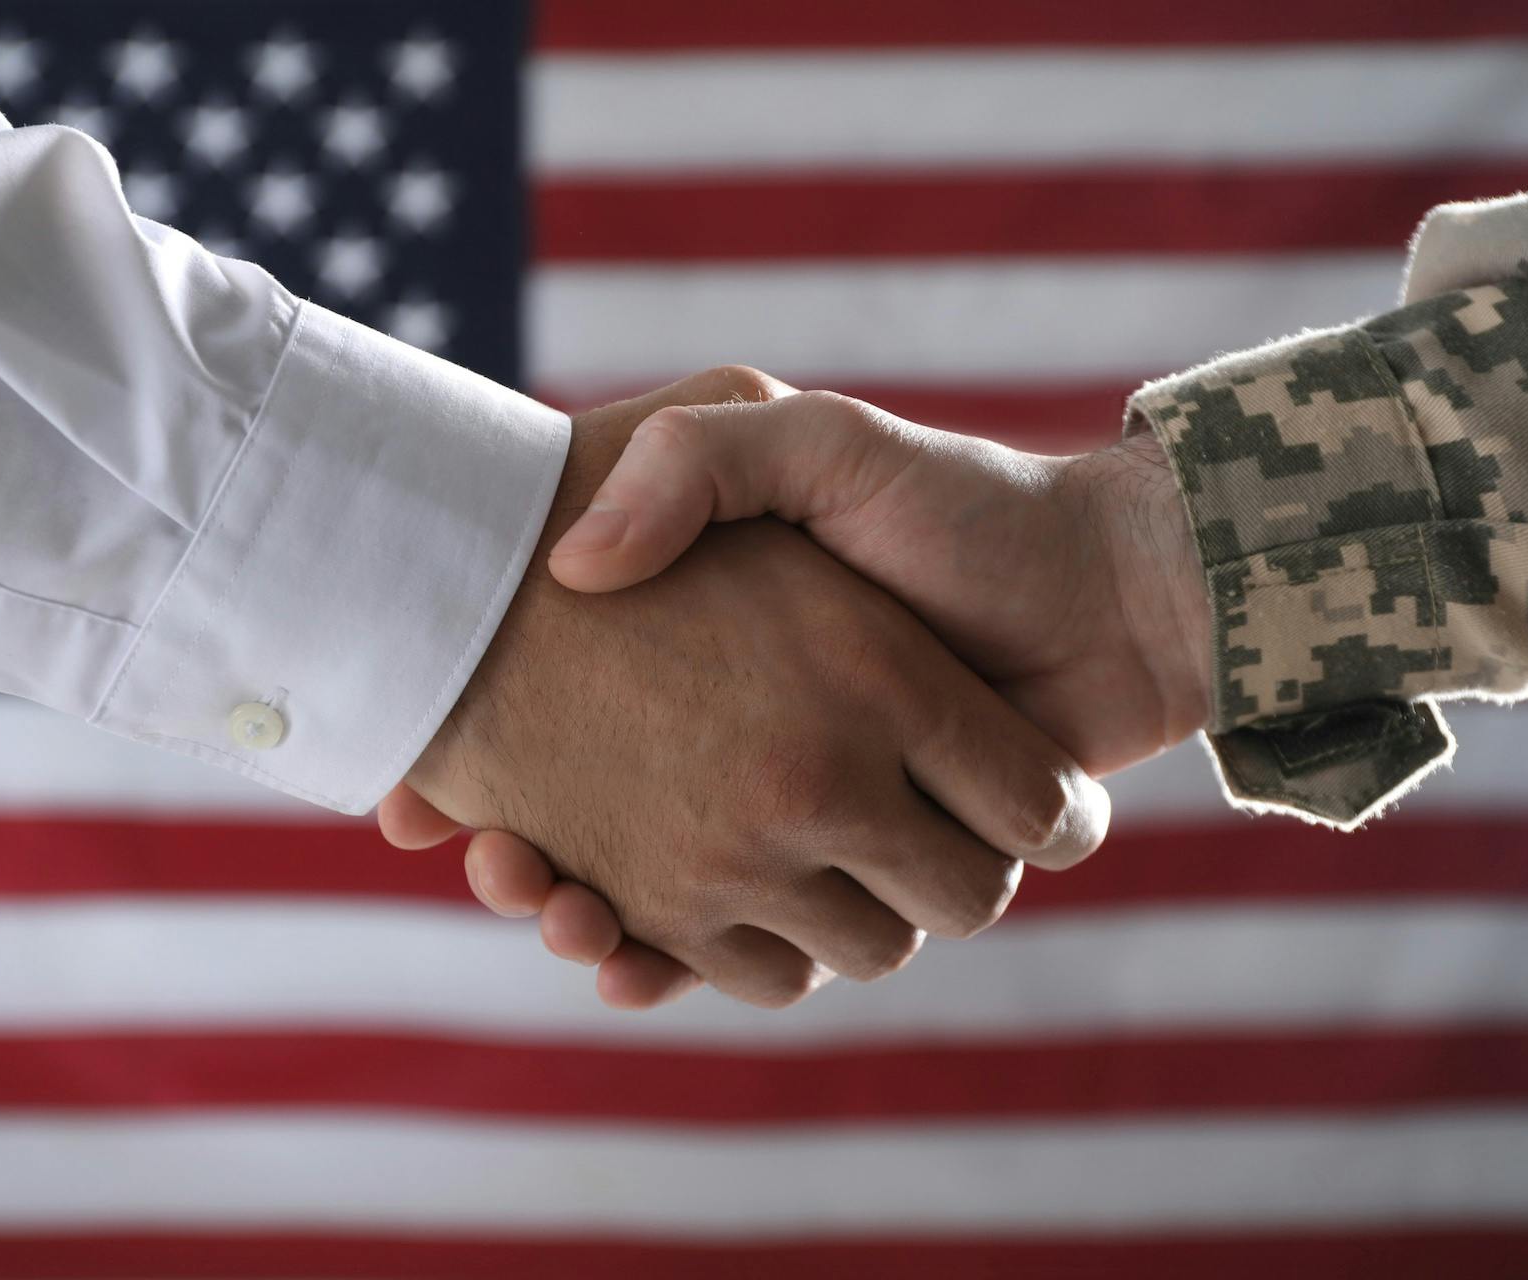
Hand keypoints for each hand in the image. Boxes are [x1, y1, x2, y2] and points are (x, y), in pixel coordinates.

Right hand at [392, 370, 1108, 1009]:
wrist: (1104, 592)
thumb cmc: (958, 506)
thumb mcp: (812, 440)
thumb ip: (699, 458)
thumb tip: (574, 566)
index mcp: (728, 667)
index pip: (562, 737)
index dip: (485, 775)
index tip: (422, 801)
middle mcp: (747, 755)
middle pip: (592, 840)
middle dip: (532, 868)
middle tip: (486, 858)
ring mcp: (799, 828)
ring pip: (661, 908)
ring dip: (595, 920)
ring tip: (545, 896)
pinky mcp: (857, 885)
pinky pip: (751, 957)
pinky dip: (680, 968)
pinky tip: (617, 955)